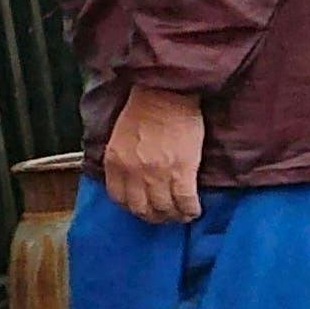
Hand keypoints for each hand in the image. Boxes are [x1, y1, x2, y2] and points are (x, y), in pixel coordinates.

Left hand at [102, 85, 207, 225]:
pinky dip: (189, 210)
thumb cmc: (145, 107)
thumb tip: (130, 178)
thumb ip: (122, 159)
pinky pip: (185, 201)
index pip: (119, 198)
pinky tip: (193, 211)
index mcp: (115, 162)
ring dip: (173, 216)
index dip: (131, 207)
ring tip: (180, 215)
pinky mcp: (182, 171)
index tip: (141, 207)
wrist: (166, 91)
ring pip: (164, 209)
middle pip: (141, 209)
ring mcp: (157, 174)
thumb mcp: (120, 136)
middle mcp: (133, 172)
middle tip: (163, 215)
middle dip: (153, 217)